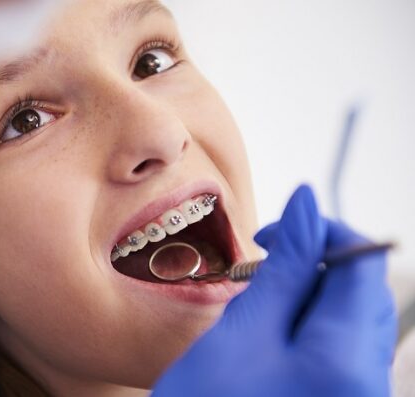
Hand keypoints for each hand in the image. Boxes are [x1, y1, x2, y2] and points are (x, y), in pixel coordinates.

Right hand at [152, 185, 396, 396]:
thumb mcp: (241, 332)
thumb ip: (284, 267)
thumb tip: (306, 205)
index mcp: (349, 358)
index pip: (364, 259)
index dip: (321, 230)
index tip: (273, 235)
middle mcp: (370, 381)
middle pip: (363, 289)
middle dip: (315, 265)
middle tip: (263, 272)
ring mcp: (360, 395)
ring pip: (351, 318)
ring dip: (308, 297)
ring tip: (259, 309)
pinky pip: (342, 349)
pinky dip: (309, 329)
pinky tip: (270, 339)